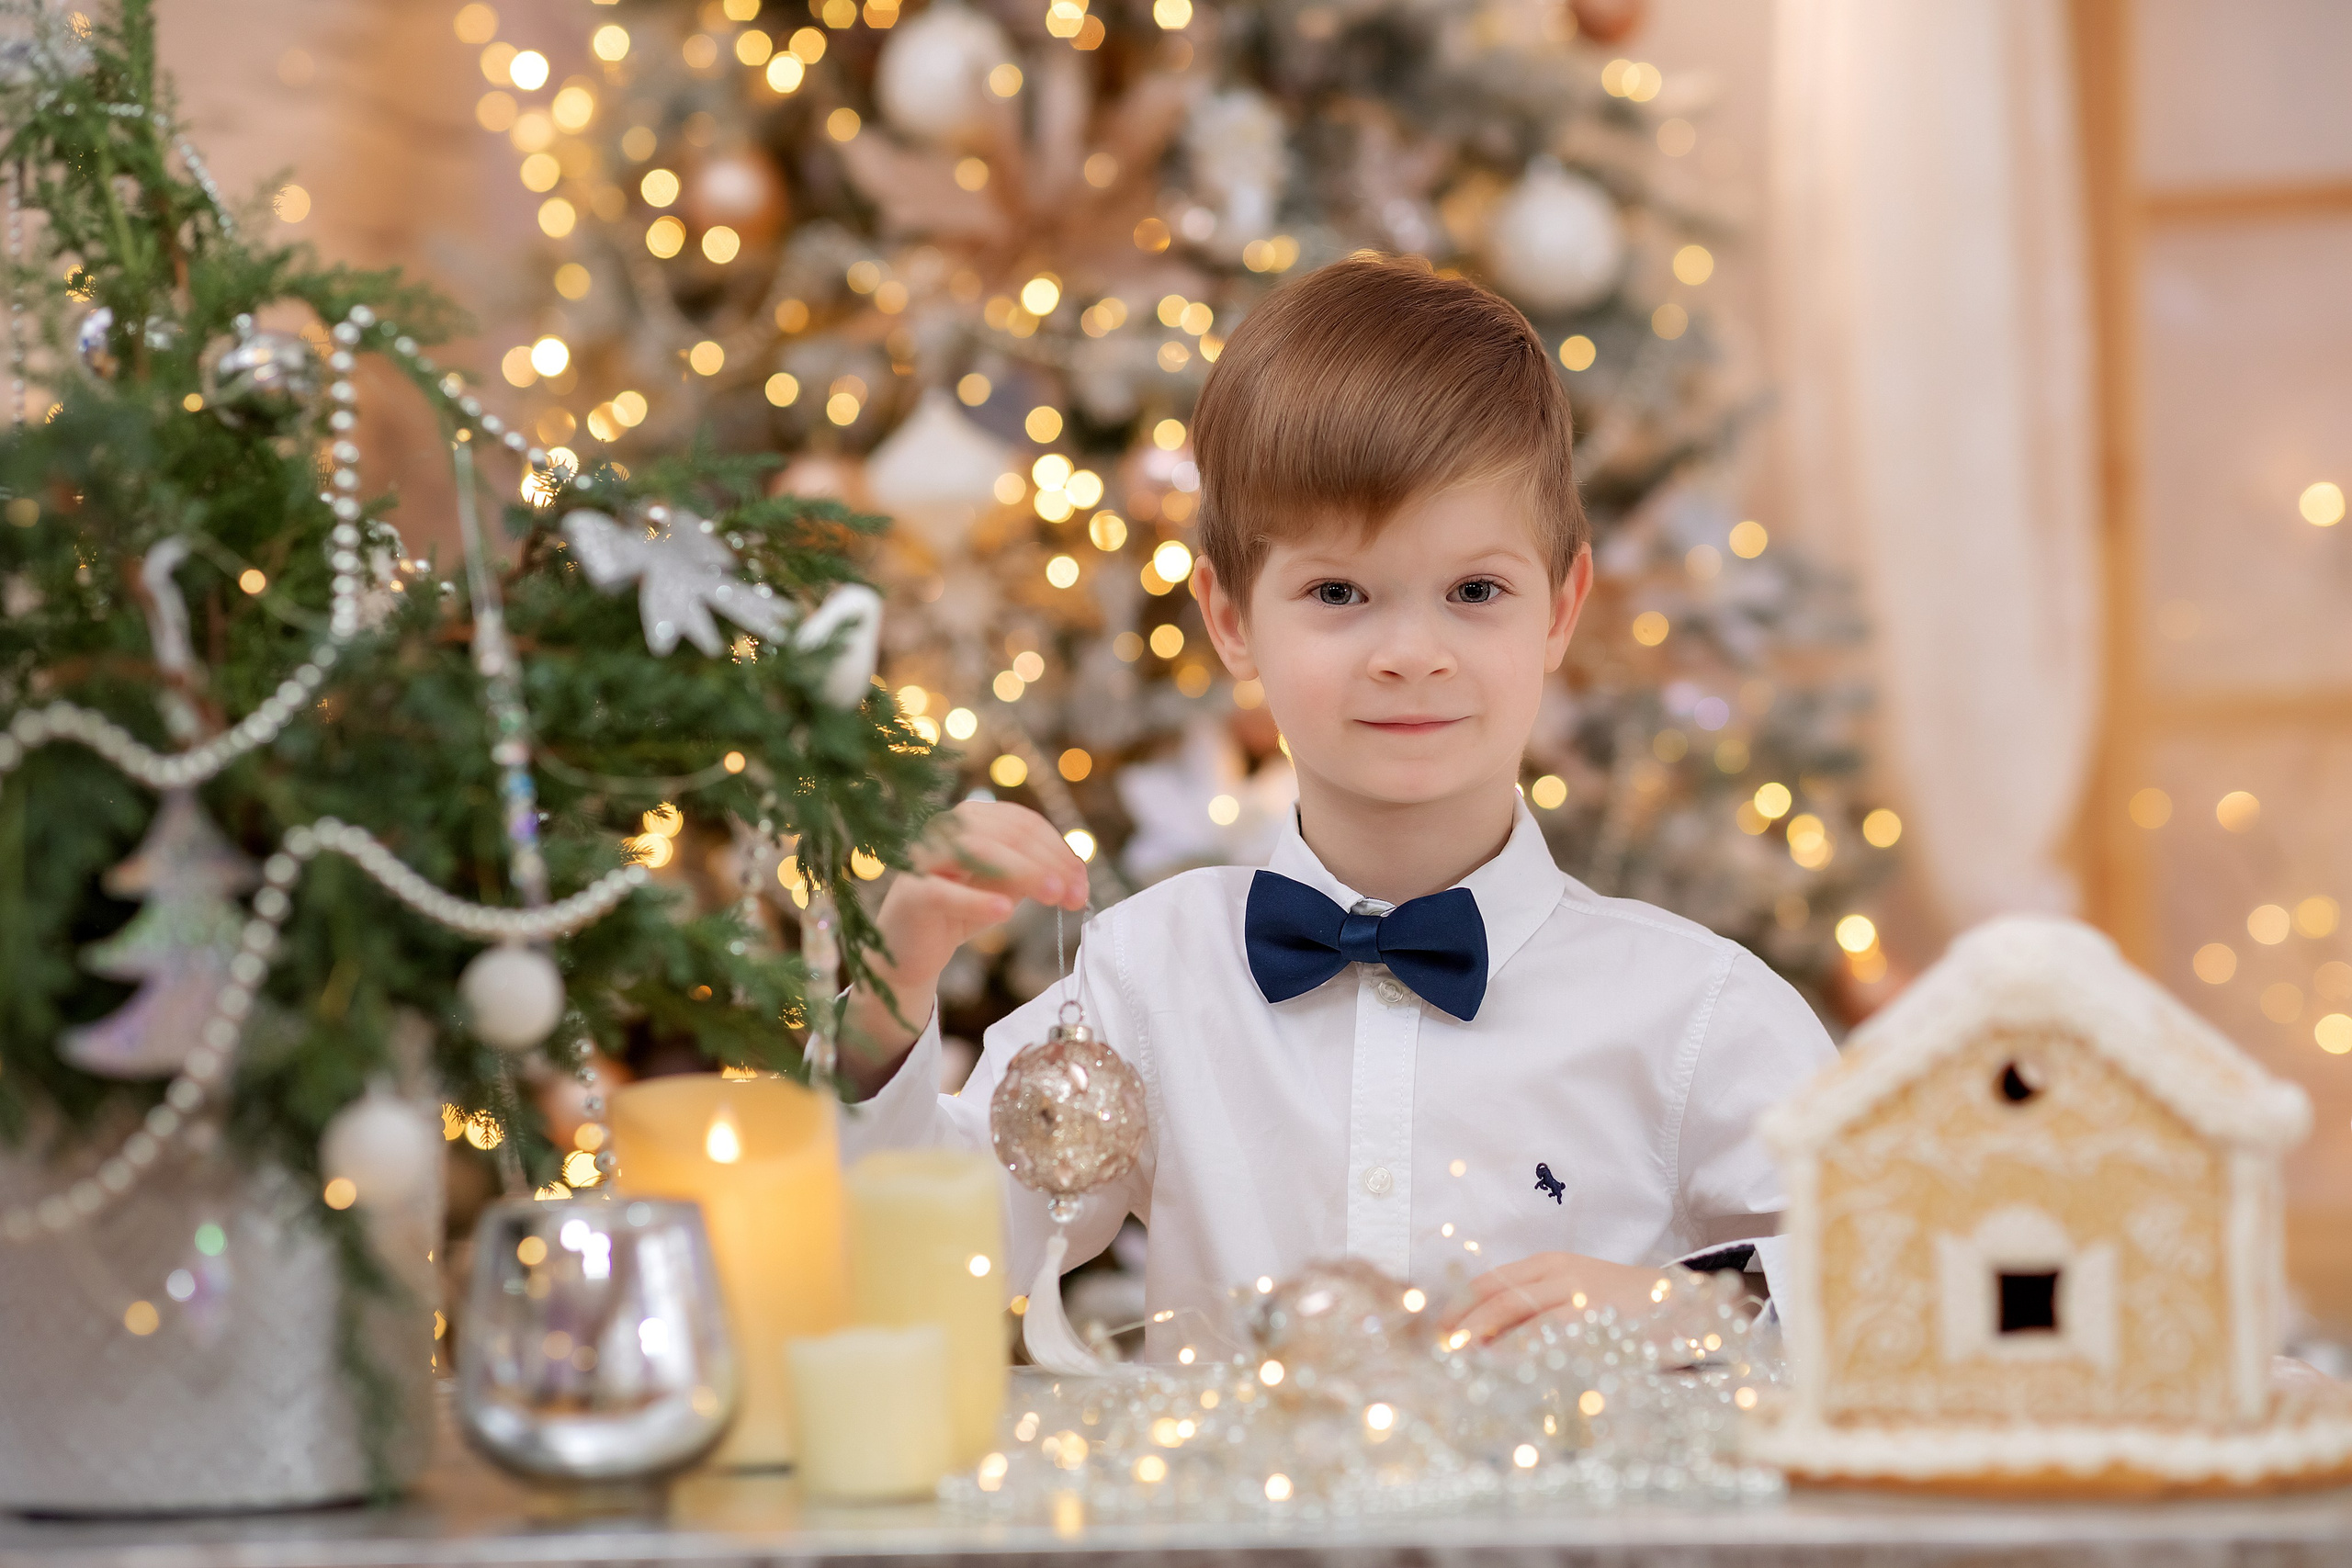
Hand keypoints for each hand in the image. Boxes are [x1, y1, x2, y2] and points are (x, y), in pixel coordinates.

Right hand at [840, 801, 1089, 1090]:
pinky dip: (977, 900)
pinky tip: (1006, 912)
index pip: (1023, 823)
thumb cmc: (960, 910)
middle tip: (1076, 894)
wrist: (911, 951)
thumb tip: (1077, 875)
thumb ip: (1035, 874)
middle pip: (1006, 832)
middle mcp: (944, 827)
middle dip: (1049, 862)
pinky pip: (945, 892)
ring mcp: (923, 856)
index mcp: (970, 818)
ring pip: (978, 850)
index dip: (1058, 850)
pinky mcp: (911, 892)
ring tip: (1054, 895)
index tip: (1082, 883)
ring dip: (1023, 871)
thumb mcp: (1005, 887)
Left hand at [1438, 1251, 1664, 1345]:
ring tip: (1470, 1366)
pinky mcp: (1600, 1323)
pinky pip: (1556, 1342)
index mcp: (1548, 1263)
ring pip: (1523, 1320)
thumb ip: (1532, 1304)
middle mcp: (1561, 1274)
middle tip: (1446, 1353)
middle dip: (1467, 1326)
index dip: (1460, 1304)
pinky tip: (1513, 1372)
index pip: (1490, 1280)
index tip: (1439, 1329)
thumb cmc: (1612, 1299)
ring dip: (1491, 1345)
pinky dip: (1529, 1357)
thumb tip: (1482, 1335)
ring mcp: (1582, 1297)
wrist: (1673, 1299)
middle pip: (1500, 1299)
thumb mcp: (1569, 1289)